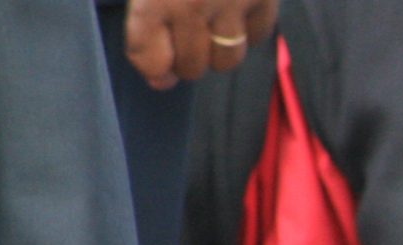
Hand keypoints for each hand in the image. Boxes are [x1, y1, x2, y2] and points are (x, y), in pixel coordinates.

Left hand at [124, 0, 277, 87]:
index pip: (150, 59)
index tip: (155, 63)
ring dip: (216, 50)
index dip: (150, 65)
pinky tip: (233, 9)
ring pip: (227, 60)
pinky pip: (257, 34)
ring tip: (207, 24)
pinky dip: (246, 30)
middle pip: (191, 66)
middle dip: (184, 59)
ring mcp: (234, 1)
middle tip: (181, 35)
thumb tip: (162, 79)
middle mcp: (193, 3)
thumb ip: (144, 12)